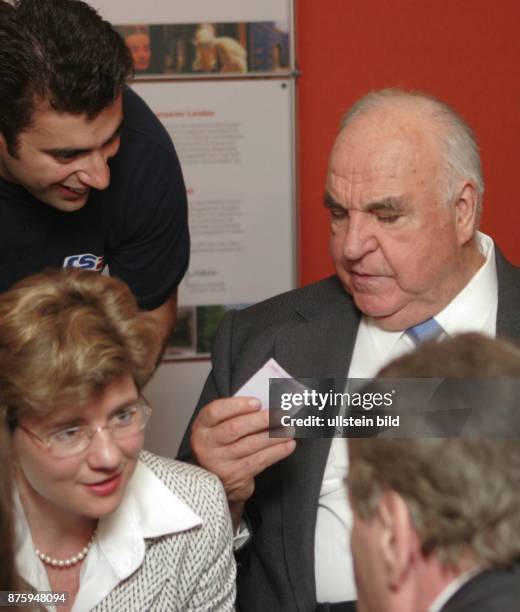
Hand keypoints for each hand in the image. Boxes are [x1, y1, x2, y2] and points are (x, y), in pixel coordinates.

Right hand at [191, 396, 295, 527]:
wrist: (217, 479)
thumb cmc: (223, 443)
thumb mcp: (220, 427)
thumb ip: (236, 415)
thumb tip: (267, 404)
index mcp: (202, 426)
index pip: (215, 411)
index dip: (237, 405)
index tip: (258, 402)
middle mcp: (207, 444)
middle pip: (235, 428)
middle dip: (261, 420)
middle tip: (281, 414)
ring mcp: (220, 462)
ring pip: (250, 445)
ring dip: (274, 435)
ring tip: (289, 428)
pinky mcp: (235, 476)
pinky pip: (259, 461)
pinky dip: (277, 451)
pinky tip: (289, 444)